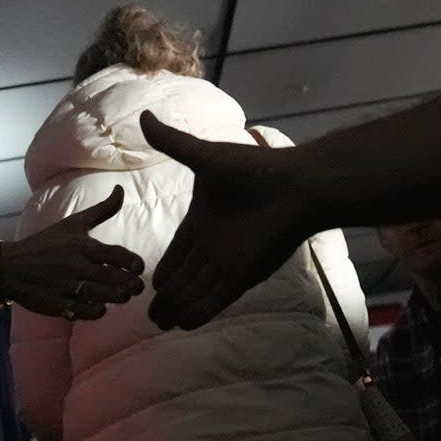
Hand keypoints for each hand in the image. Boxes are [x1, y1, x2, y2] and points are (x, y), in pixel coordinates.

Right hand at [1, 185, 144, 319]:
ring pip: (107, 298)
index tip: (138, 269)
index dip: (136, 265)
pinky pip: (89, 313)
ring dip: (119, 297)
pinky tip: (100, 305)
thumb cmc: (44, 244)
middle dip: (132, 285)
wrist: (10, 267)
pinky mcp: (61, 305)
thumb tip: (120, 189)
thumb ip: (102, 210)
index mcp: (84, 247)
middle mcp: (79, 268)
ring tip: (120, 295)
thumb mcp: (72, 224)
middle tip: (134, 286)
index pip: (121, 257)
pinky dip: (99, 311)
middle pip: (119, 281)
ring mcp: (70, 288)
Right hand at [138, 110, 313, 329]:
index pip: (177, 251)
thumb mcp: (205, 156)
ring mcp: (228, 262)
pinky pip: (217, 298)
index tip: (150, 283)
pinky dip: (202, 312)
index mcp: (203, 221)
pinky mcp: (244, 275)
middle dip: (167, 295)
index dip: (165, 268)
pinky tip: (185, 324)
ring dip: (180, 307)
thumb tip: (144, 116)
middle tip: (149, 313)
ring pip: (197, 291)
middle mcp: (214, 245)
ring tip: (160, 323)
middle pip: (185, 277)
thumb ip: (172, 143)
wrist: (297, 186)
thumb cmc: (254, 169)